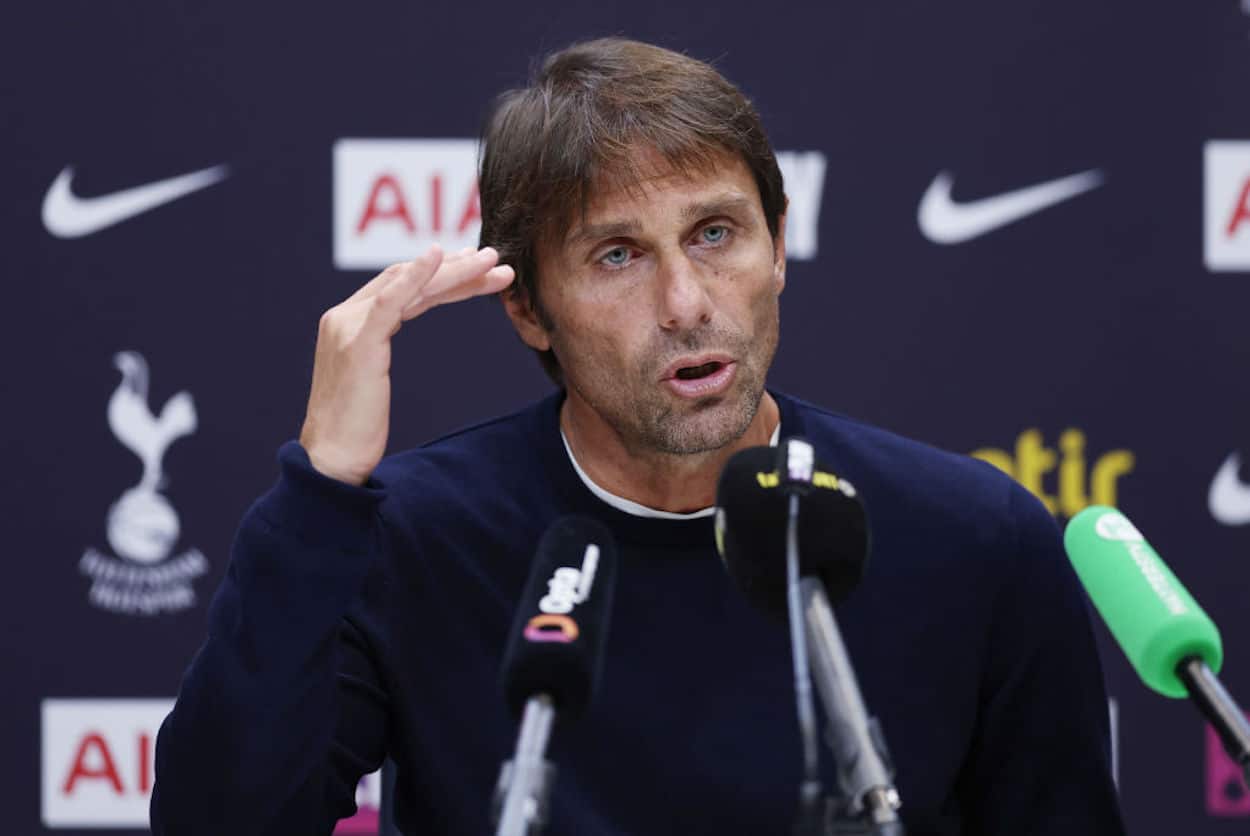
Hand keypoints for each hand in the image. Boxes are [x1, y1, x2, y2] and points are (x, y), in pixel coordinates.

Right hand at [298, 245, 514, 484]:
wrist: (332, 459)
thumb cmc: (356, 428)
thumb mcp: (370, 378)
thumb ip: (378, 348)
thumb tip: (395, 334)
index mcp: (348, 322)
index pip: (400, 286)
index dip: (441, 274)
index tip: (476, 268)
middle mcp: (345, 317)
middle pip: (408, 280)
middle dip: (455, 269)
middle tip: (495, 260)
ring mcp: (349, 327)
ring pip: (409, 286)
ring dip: (454, 271)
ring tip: (492, 263)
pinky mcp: (358, 344)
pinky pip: (390, 301)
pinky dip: (416, 275)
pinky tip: (439, 256)